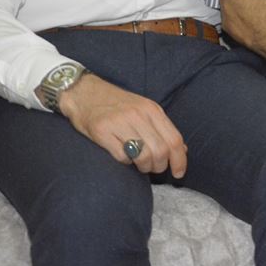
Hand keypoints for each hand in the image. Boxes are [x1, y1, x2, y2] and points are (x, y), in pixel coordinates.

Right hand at [58, 73, 187, 177]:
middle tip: (152, 168)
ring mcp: (120, 122)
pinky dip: (126, 163)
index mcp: (152, 109)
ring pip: (143, 156)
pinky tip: (123, 157)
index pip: (174, 139)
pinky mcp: (101, 131)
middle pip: (160, 151)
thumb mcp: (144, 109)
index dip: (179, 160)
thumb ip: (162, 128)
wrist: (84, 92)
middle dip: (159, 166)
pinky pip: (121, 156)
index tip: (178, 173)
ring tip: (139, 164)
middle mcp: (138, 115)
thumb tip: (181, 150)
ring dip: (143, 167)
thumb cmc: (117, 104)